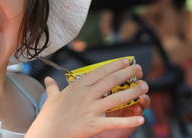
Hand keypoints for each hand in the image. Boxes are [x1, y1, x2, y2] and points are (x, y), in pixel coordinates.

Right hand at [27, 59, 148, 137]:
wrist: (47, 132)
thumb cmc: (49, 115)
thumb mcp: (51, 97)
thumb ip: (52, 87)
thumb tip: (47, 79)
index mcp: (78, 86)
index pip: (100, 72)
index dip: (114, 65)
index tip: (125, 61)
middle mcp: (86, 95)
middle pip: (111, 81)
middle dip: (127, 73)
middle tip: (139, 69)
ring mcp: (90, 109)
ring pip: (116, 98)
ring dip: (133, 92)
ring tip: (144, 87)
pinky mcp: (93, 124)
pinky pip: (114, 122)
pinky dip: (128, 121)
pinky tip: (140, 119)